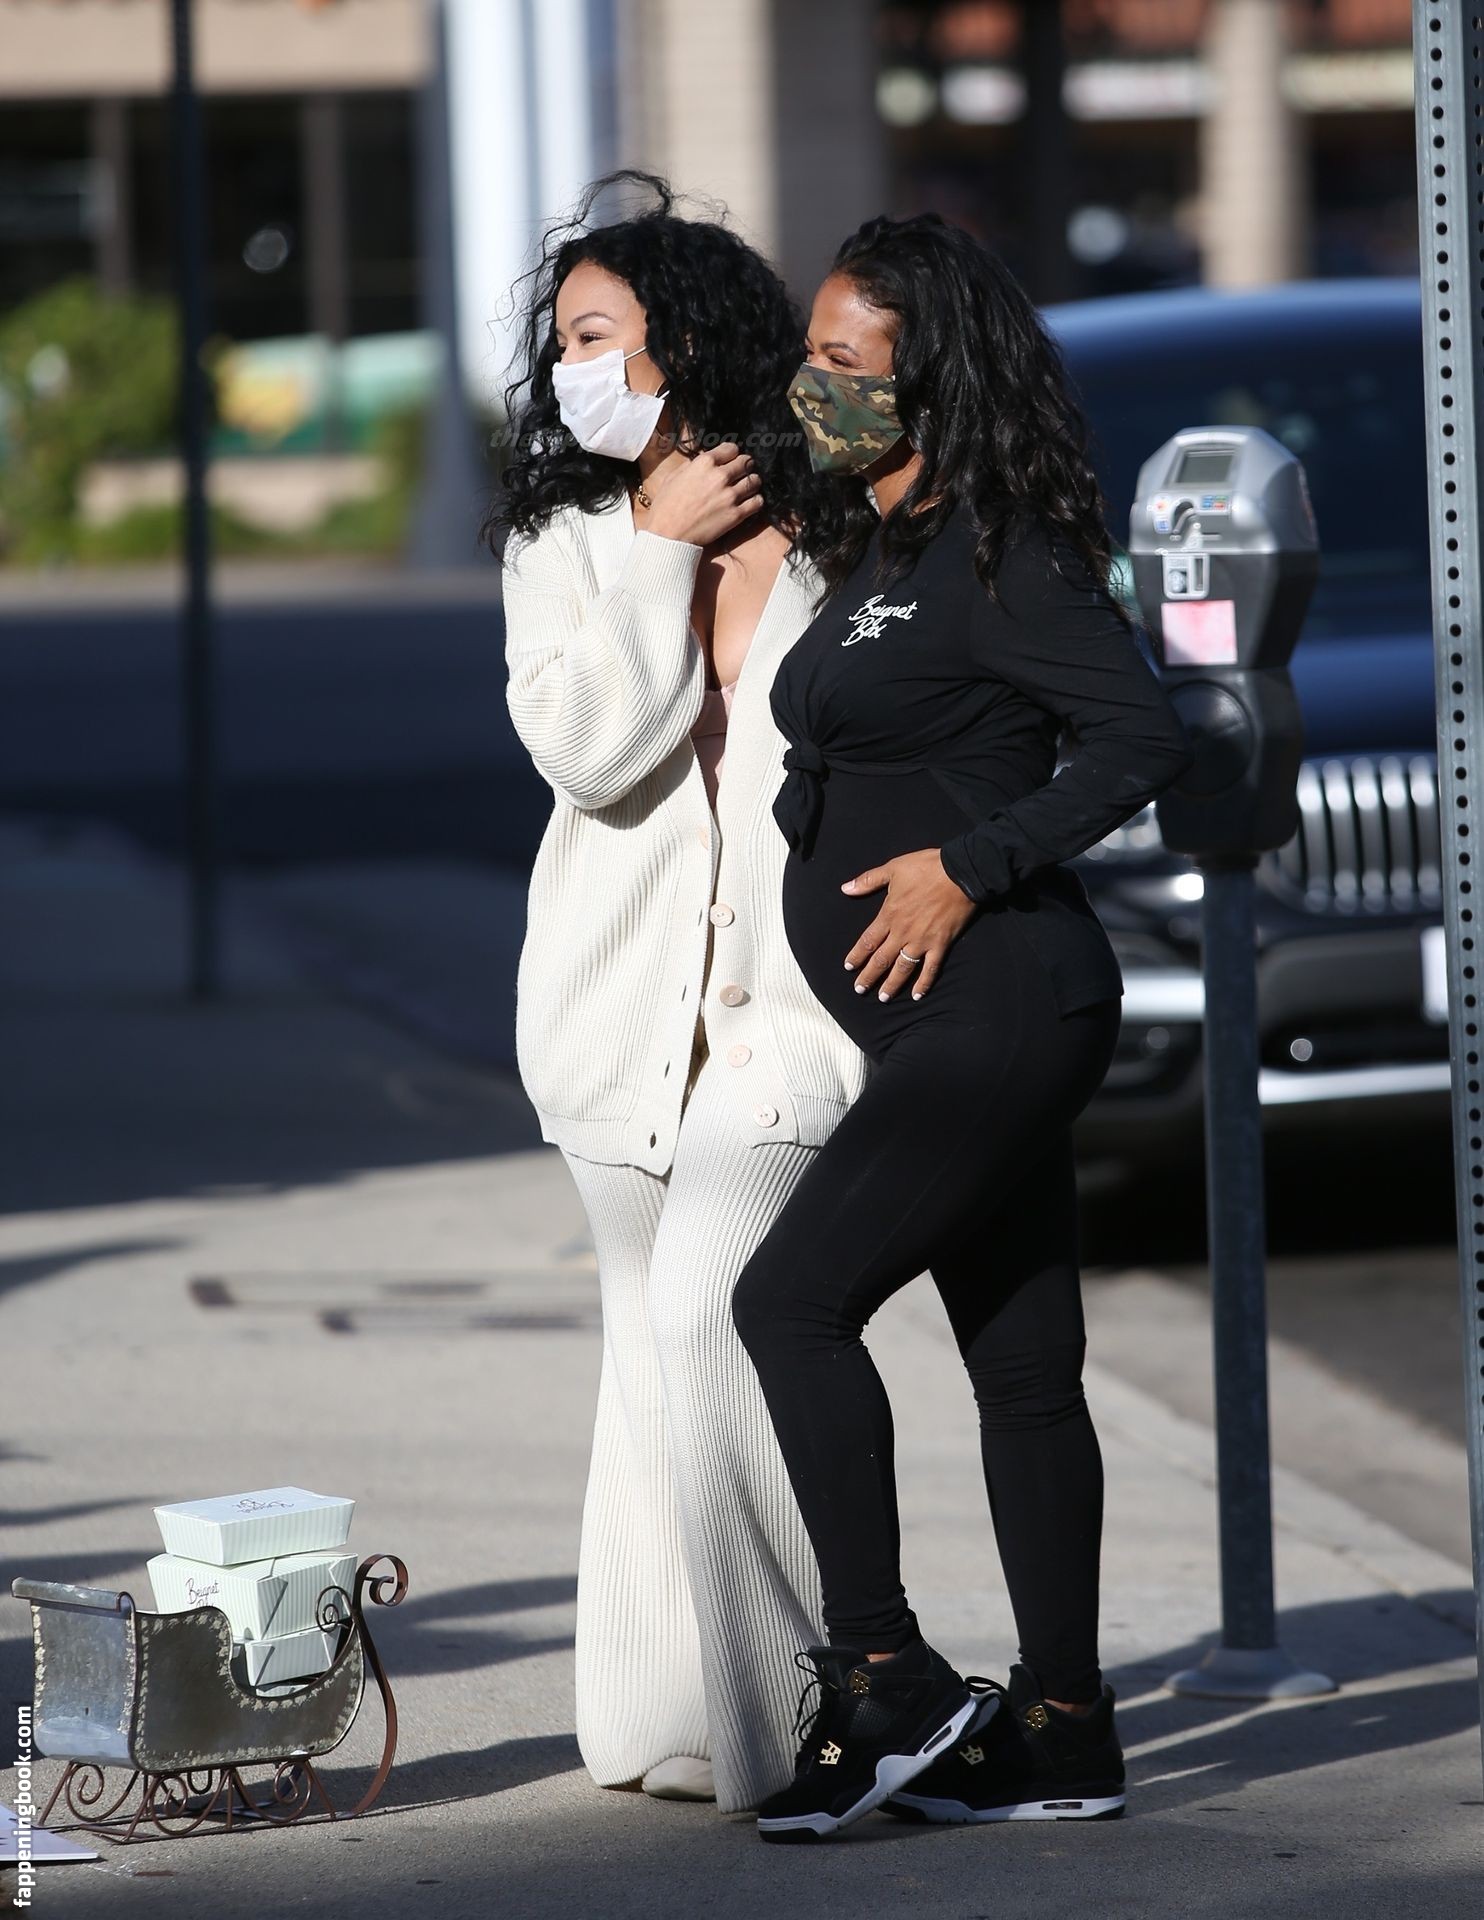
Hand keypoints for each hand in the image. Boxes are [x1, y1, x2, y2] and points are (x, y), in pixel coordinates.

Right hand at [644, 443, 764, 546]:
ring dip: (752, 483)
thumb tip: (701, 462)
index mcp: (704, 463)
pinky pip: (757, 502)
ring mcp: (730, 496)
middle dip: (744, 467)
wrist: (668, 535)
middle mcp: (720, 476)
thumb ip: (691, 466)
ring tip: (747, 489)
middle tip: (741, 474)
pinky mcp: (736, 515)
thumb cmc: (666, 507)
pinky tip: (749, 503)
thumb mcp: (673, 477)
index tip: (731, 460)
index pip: (731, 449)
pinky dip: (756, 501)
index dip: (732, 454)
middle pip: (746, 462)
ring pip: (755, 481)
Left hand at [841, 849, 977, 1000]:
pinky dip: (924, 983)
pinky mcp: (941, 944)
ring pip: (903, 968)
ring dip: (892, 984)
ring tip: (883, 998)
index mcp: (889, 915)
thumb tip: (845, 888)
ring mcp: (922, 940)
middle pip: (881, 959)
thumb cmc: (926, 867)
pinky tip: (917, 995)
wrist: (960, 871)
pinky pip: (931, 968)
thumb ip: (868, 881)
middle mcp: (903, 932)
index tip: (848, 967)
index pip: (868, 941)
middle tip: (859, 990)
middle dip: (869, 976)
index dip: (857, 955)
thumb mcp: (893, 868)